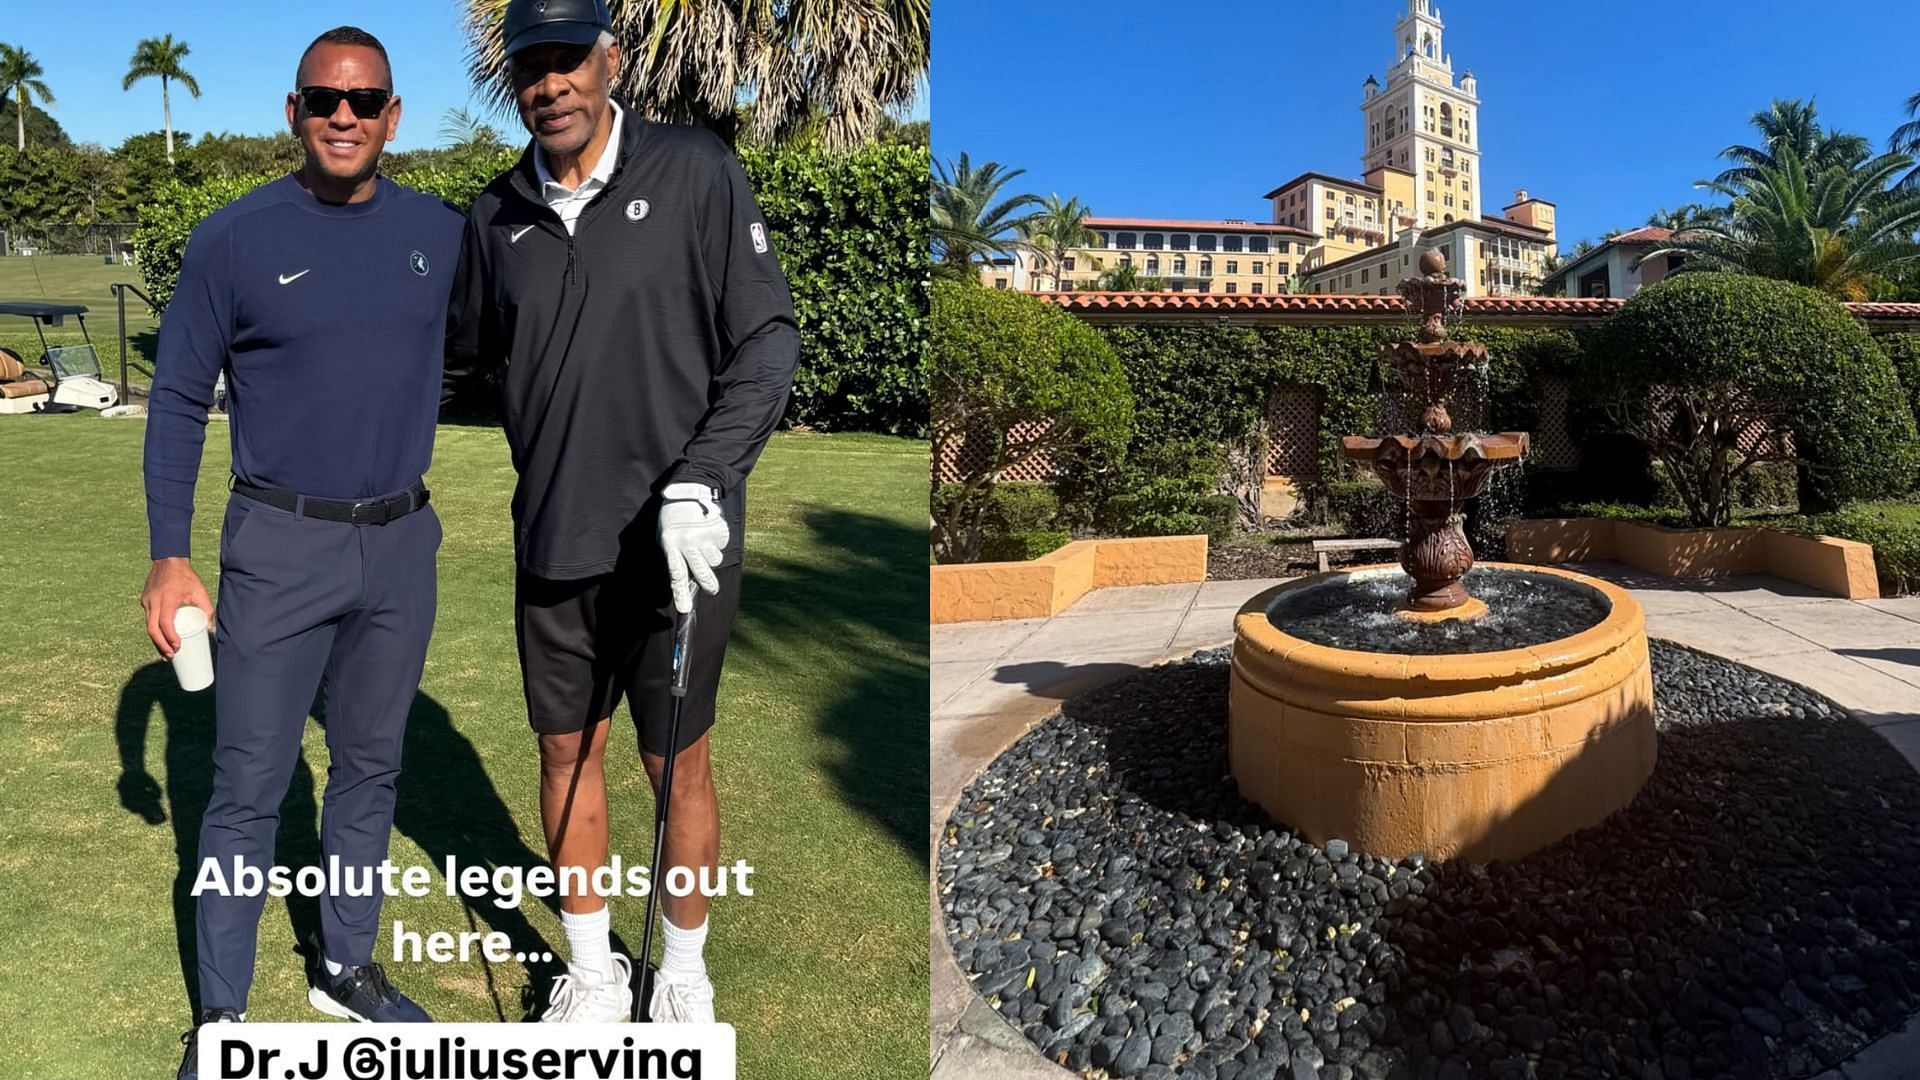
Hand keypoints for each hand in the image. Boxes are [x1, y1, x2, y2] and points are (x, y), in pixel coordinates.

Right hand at [141, 558, 211, 658]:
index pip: (165, 622)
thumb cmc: (186, 577)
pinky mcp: (144, 601)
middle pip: (152, 629)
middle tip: (171, 656)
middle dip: (161, 645)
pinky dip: (154, 631)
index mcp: (167, 599)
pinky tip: (161, 639)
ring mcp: (146, 601)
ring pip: (148, 626)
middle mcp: (153, 601)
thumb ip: (207, 609)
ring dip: (156, 641)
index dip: (170, 637)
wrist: (168, 560)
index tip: (177, 647)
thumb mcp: (200, 591)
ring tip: (166, 653)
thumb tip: (210, 628)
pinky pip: (148, 619)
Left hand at [658, 483, 727, 614]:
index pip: (676, 575)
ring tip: (704, 543)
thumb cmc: (673, 518)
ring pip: (715, 560)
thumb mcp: (665, 536)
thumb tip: (685, 579)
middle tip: (712, 590)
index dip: (681, 594)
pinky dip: (718, 542)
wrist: (688, 492)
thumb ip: (674, 556)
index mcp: (671, 545)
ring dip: (712, 556)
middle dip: (708, 585)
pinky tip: (709, 531)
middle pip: (701, 573)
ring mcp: (704, 537)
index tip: (685, 609)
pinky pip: (721, 546)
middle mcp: (688, 543)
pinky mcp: (717, 530)